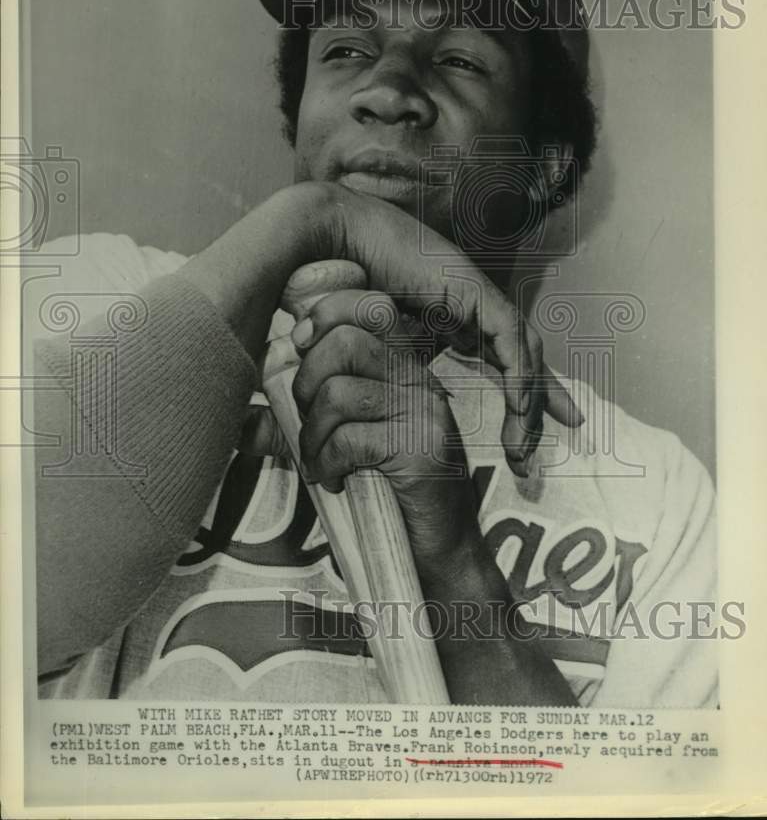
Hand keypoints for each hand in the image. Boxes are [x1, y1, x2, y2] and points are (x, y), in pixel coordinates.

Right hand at [185, 180, 582, 470]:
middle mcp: (473, 306)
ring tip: (523, 446)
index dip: (523, 394)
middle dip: (543, 400)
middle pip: (524, 357)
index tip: (526, 436)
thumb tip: (390, 409)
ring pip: (524, 353)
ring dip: (529, 401)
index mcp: (455, 316)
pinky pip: (509, 338)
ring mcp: (477, 296)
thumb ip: (395, 368)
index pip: (503, 359)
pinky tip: (519, 408)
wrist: (335, 238)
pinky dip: (519, 373)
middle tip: (551, 440)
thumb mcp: (379, 342)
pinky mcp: (473, 290)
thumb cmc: (344, 286)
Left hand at [289, 286, 475, 565]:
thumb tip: (238, 424)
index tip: (299, 347)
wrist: (437, 550)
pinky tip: (336, 480)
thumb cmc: (386, 494)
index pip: (368, 306)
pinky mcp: (421, 450)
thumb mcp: (338, 448)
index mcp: (403, 368)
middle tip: (309, 420)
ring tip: (320, 459)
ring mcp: (424, 413)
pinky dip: (328, 462)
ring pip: (340, 392)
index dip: (325, 315)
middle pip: (345, 341)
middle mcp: (420, 381)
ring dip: (314, 433)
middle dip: (307, 381)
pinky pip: (351, 439)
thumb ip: (295, 429)